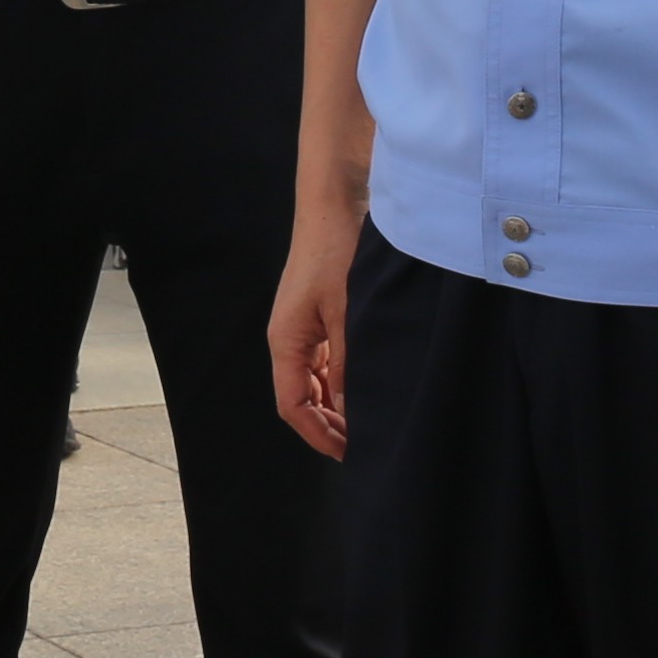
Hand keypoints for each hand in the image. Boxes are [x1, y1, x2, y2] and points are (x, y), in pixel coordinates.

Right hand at [268, 207, 358, 460]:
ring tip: (371, 421)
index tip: (350, 454)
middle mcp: (289, 339)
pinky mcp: (319, 316)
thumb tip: (350, 409)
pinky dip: (342, 381)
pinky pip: (325, 362)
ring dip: (337, 405)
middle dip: (330, 425)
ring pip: (315, 382)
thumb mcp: (347, 313)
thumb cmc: (337, 252)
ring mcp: (303, 328)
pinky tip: (367, 387)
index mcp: (286, 341)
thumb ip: (347, 364)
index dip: (319, 435)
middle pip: (302, 398)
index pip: (293, 406)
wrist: (336, 203)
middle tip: (368, 443)